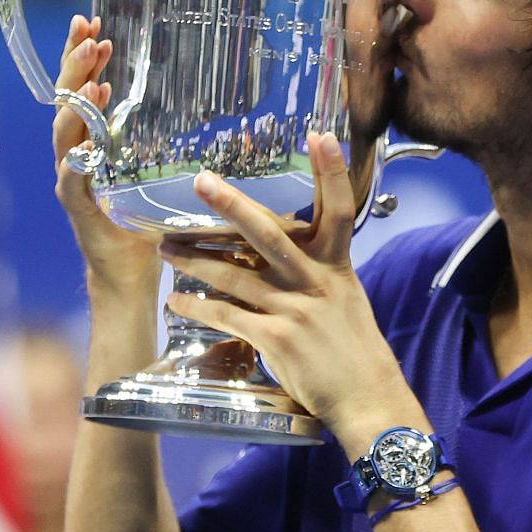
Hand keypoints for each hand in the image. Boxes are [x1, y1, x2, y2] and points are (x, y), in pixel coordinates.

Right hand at [51, 14, 160, 298]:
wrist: (132, 275)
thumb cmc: (152, 222)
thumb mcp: (164, 170)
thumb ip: (174, 139)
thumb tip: (224, 103)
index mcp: (96, 141)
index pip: (83, 89)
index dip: (83, 57)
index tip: (94, 24)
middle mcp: (78, 155)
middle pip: (67, 101)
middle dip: (76, 66)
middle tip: (90, 36)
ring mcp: (74, 182)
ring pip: (65, 136)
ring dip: (77, 107)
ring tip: (94, 82)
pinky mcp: (80, 211)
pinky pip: (71, 184)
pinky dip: (74, 166)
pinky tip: (80, 150)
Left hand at [158, 132, 423, 441]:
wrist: (367, 397)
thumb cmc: (355, 350)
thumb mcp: (345, 299)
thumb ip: (317, 273)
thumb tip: (283, 254)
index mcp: (336, 266)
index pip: (339, 208)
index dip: (332, 171)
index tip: (321, 134)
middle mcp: (316, 281)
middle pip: (269, 234)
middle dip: (232, 206)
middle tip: (202, 182)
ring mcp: (295, 309)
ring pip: (234, 275)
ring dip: (194, 260)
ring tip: (165, 248)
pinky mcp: (276, 339)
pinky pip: (227, 316)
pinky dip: (198, 307)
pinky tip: (177, 301)